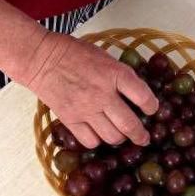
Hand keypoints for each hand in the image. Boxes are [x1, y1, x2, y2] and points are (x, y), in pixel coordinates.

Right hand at [24, 32, 157, 147]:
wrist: (42, 58)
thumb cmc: (75, 54)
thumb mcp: (106, 57)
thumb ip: (121, 76)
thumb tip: (137, 94)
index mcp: (116, 74)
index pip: (144, 97)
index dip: (152, 107)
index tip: (152, 110)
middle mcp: (104, 94)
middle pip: (130, 125)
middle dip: (141, 135)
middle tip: (144, 138)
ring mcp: (86, 109)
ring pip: (112, 137)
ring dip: (119, 138)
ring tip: (120, 135)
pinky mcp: (70, 120)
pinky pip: (90, 141)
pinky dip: (97, 140)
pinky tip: (98, 134)